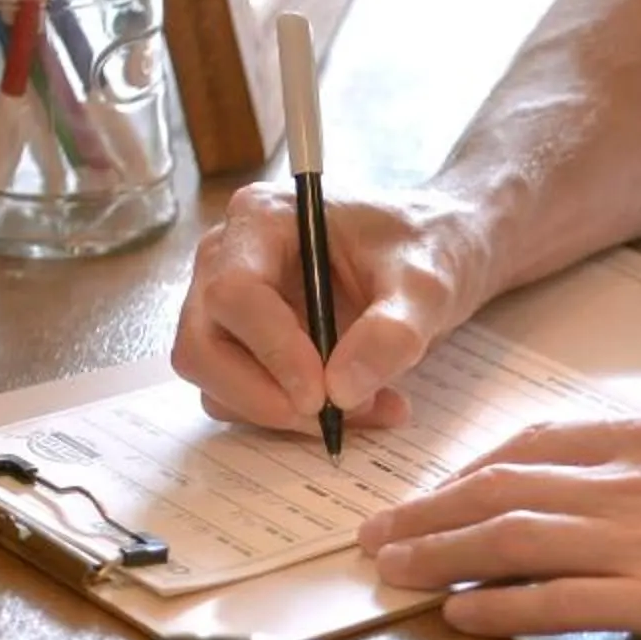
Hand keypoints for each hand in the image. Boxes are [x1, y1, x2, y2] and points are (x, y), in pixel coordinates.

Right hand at [171, 185, 495, 432]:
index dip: (271, 350)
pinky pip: (244, 399)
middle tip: (333, 418)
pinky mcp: (246, 347)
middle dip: (263, 396)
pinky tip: (360, 408)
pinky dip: (294, 419)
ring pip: (216, 382)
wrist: (438, 253)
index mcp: (261, 220)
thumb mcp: (427, 283)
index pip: (233, 293)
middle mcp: (229, 260)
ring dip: (285, 414)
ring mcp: (230, 307)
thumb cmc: (426, 246)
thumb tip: (342, 391)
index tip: (322, 395)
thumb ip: (392, 332)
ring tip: (371, 407)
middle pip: (202, 346)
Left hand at [356, 418, 640, 639]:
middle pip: (508, 484)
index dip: (471, 473)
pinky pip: (560, 597)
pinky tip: (463, 614)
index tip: (433, 495)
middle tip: (378, 536)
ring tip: (394, 574)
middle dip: (431, 510)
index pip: (541, 446)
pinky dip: (500, 604)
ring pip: (515, 534)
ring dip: (442, 553)